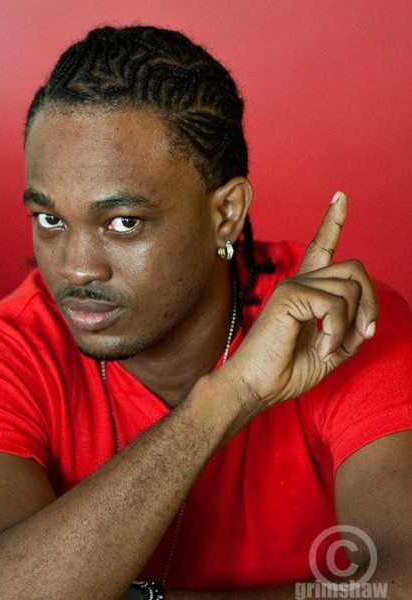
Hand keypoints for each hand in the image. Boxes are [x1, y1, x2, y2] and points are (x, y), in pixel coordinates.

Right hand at [221, 191, 378, 419]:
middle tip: (363, 335)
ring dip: (350, 325)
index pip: (321, 247)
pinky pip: (334, 305)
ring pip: (349, 288)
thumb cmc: (284, 372)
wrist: (255, 387)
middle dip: (371, 303)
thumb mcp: (330, 351)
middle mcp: (299, 282)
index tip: (341, 196)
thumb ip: (348, 332)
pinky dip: (336, 331)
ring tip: (328, 348)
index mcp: (305, 291)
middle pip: (355, 270)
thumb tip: (366, 322)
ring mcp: (292, 286)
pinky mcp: (288, 297)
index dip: (333, 222)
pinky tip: (320, 347)